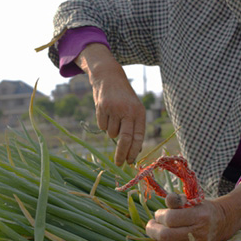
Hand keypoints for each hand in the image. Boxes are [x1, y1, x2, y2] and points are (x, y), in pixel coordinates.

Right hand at [75, 44, 145, 165]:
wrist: (109, 77)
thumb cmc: (124, 98)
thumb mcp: (134, 109)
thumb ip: (135, 128)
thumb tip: (135, 150)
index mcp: (139, 112)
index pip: (138, 136)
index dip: (135, 151)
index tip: (131, 162)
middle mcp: (128, 111)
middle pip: (125, 139)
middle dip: (122, 154)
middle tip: (119, 164)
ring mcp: (114, 109)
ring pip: (111, 134)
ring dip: (111, 132)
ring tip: (113, 118)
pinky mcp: (102, 107)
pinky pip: (101, 126)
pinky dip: (103, 124)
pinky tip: (106, 113)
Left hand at [145, 196, 240, 240]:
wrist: (217, 224)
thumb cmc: (200, 209)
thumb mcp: (191, 200)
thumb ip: (177, 199)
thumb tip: (169, 198)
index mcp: (199, 216)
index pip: (170, 219)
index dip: (159, 215)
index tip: (159, 214)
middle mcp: (198, 234)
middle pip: (165, 235)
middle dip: (153, 228)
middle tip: (152, 223)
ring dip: (156, 238)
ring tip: (158, 231)